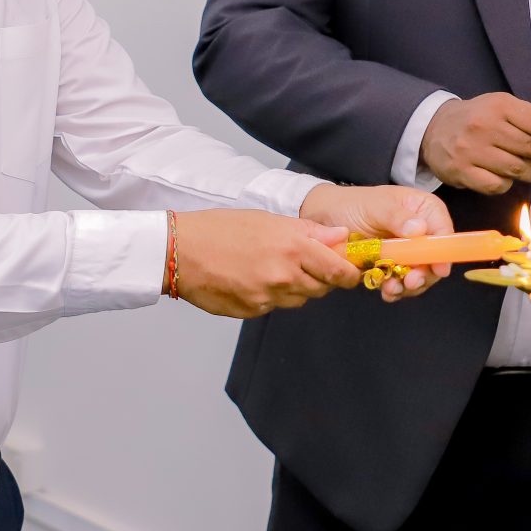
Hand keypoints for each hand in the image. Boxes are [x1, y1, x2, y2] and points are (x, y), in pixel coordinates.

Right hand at [172, 209, 361, 318]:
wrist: (179, 250)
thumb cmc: (221, 228)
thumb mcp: (268, 219)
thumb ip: (309, 231)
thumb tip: (340, 236)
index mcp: (292, 247)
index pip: (338, 271)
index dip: (349, 274)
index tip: (351, 272)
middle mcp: (283, 275)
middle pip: (321, 289)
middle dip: (320, 279)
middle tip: (304, 263)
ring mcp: (267, 297)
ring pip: (298, 299)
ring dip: (294, 287)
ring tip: (270, 267)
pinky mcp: (251, 312)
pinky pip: (273, 307)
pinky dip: (270, 296)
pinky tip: (252, 278)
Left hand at [301, 183, 455, 301]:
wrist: (325, 219)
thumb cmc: (352, 205)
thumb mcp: (375, 206)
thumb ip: (397, 216)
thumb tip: (420, 229)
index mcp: (423, 210)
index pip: (443, 230)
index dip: (444, 251)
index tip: (438, 269)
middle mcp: (420, 232)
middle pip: (435, 258)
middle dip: (424, 274)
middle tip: (410, 282)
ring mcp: (407, 252)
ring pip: (419, 274)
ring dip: (408, 285)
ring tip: (391, 288)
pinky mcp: (393, 268)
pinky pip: (401, 283)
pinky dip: (395, 289)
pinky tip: (385, 291)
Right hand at [420, 93, 530, 193]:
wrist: (433, 128)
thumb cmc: (477, 118)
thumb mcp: (502, 108)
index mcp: (501, 106)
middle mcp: (486, 126)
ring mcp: (473, 151)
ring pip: (520, 170)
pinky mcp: (463, 172)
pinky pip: (499, 185)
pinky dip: (509, 184)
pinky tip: (507, 176)